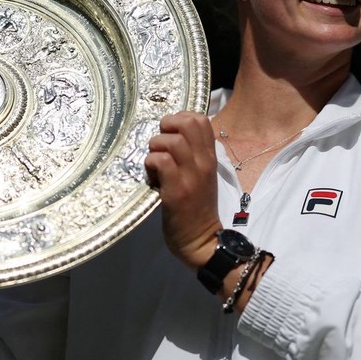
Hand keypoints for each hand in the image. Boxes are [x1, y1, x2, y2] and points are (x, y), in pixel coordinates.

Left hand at [143, 111, 223, 269]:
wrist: (202, 241)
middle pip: (186, 122)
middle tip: (160, 145)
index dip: (180, 118)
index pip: (200, 119)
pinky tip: (152, 178)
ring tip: (155, 166)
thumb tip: (173, 135)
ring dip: (155, 149)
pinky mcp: (176, 191)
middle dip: (166, 127)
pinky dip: (150, 165)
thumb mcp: (202, 175)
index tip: (170, 134)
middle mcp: (203, 162)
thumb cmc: (198, 207)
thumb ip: (193, 155)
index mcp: (210, 157)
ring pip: (169, 141)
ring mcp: (191, 175)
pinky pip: (160, 161)